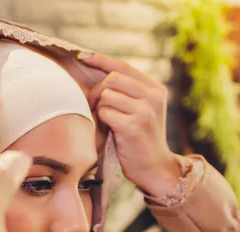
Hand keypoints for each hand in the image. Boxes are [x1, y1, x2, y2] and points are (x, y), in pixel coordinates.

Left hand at [78, 52, 180, 196]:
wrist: (154, 168)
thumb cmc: (140, 140)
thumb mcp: (141, 111)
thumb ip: (127, 93)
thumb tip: (96, 74)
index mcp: (156, 89)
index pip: (124, 66)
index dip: (101, 60)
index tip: (83, 56)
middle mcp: (153, 97)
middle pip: (112, 79)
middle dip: (97, 92)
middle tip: (95, 108)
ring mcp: (145, 111)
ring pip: (107, 95)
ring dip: (99, 109)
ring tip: (106, 122)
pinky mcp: (134, 125)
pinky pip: (105, 112)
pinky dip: (102, 121)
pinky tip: (110, 131)